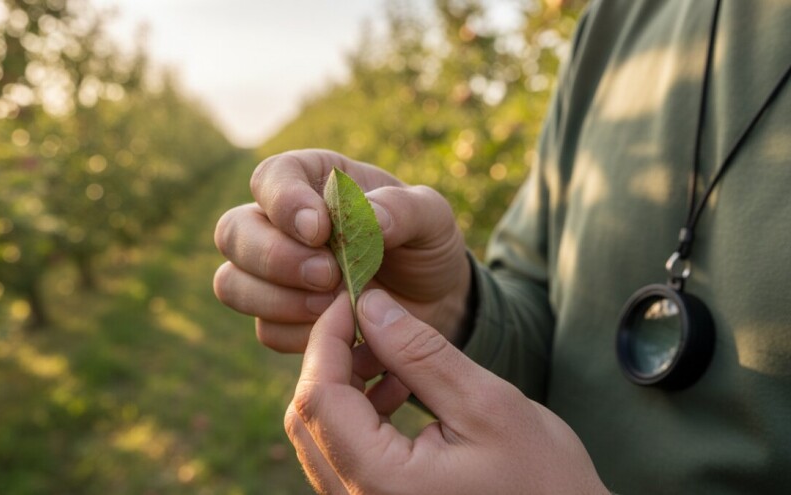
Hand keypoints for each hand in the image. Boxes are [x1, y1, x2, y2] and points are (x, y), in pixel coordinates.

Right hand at [213, 149, 470, 352]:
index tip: (319, 230)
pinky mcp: (279, 319)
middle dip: (274, 258)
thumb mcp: (431, 217)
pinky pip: (265, 330)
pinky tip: (341, 330)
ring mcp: (271, 275)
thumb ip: (404, 209)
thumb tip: (370, 217)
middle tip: (328, 275)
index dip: (283, 203)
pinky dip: (300, 335)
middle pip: (233, 232)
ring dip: (279, 299)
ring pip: (232, 283)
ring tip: (336, 304)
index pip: (270, 178)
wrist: (434, 301)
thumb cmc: (425, 244)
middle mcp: (279, 224)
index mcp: (311, 180)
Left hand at [285, 289, 607, 494]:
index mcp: (382, 484)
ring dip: (344, 386)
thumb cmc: (544, 481)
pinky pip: (341, 455)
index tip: (351, 297)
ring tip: (393, 357)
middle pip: (307, 419)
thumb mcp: (487, 405)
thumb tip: (370, 304)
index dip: (325, 338)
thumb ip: (421, 353)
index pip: (318, 398)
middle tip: (370, 320)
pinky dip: (357, 414)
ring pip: (320, 435)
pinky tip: (398, 392)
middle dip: (329, 359)